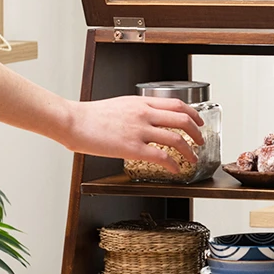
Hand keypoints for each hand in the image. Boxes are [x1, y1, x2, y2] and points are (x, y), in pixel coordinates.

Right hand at [59, 96, 204, 173]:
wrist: (72, 121)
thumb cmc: (91, 116)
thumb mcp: (121, 105)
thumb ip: (138, 111)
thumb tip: (149, 119)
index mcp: (142, 103)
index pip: (177, 104)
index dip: (193, 114)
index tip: (199, 122)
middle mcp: (145, 114)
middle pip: (183, 120)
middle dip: (197, 132)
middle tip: (201, 141)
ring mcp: (139, 131)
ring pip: (177, 139)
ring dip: (190, 151)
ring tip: (192, 158)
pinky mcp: (132, 148)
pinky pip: (161, 156)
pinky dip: (173, 164)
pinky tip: (175, 170)